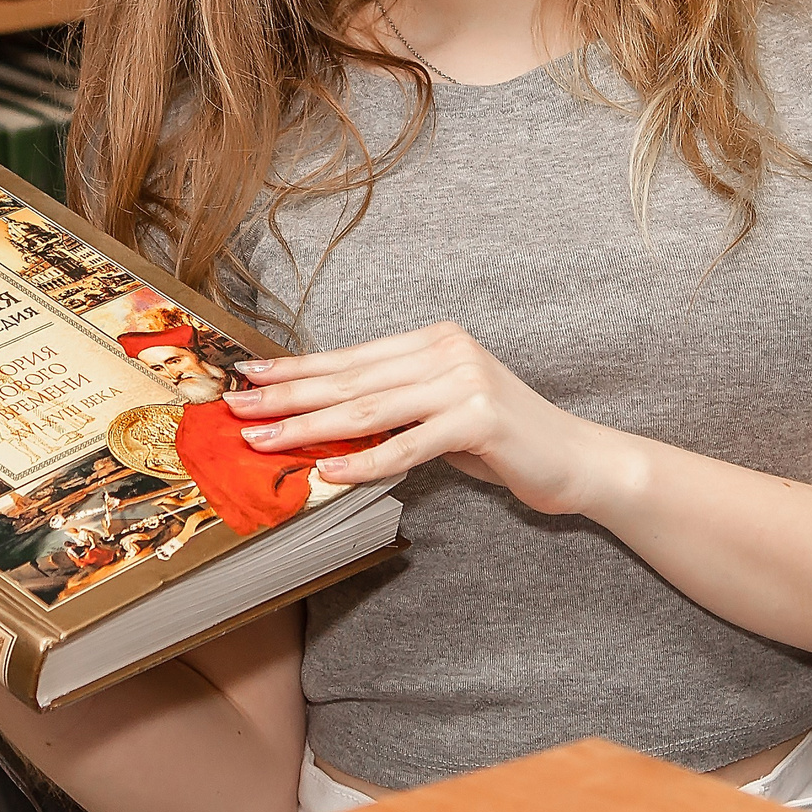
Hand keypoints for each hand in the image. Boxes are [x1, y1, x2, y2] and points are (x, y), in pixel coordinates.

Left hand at [220, 322, 629, 517]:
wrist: (574, 459)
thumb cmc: (501, 441)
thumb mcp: (439, 415)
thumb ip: (391, 410)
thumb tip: (319, 425)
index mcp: (432, 340)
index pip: (348, 358)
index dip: (294, 370)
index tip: (246, 378)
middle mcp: (446, 351)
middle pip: (349, 381)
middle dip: (286, 397)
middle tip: (236, 410)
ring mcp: (463, 381)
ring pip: (368, 411)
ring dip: (308, 428)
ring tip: (264, 442)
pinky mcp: (478, 418)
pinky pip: (406, 446)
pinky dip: (363, 462)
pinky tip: (326, 472)